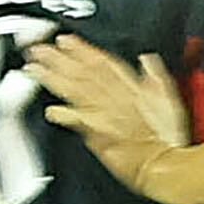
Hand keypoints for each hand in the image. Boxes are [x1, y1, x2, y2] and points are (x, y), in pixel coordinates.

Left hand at [24, 37, 190, 193]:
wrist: (164, 163)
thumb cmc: (167, 137)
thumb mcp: (169, 98)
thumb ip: (156, 76)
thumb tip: (147, 59)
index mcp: (131, 87)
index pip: (102, 62)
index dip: (81, 49)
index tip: (64, 40)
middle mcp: (114, 97)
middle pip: (81, 73)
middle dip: (58, 59)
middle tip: (38, 49)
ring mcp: (104, 114)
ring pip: (73, 91)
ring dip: (52, 79)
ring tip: (34, 70)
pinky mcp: (98, 134)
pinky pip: (76, 121)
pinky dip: (63, 115)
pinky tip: (49, 110)